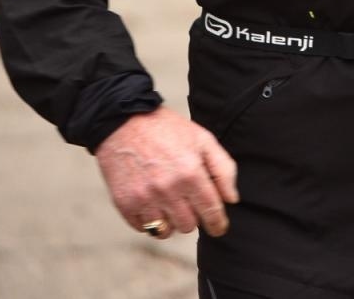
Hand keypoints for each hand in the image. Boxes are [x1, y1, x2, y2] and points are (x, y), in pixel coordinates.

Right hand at [94, 106, 239, 237]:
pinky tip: (151, 203)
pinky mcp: (125, 204)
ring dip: (170, 221)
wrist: (122, 122)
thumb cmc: (165, 129)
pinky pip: (144, 228)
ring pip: (166, 231)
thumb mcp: (202, 139)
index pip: (211, 211)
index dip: (218, 223)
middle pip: (189, 225)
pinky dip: (149, 220)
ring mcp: (145, 198)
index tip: (218, 227)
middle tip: (186, 201)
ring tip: (169, 203)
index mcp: (191, 173)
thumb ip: (223, 169)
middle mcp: (168, 189)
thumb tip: (231, 199)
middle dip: (192, 216)